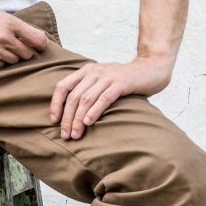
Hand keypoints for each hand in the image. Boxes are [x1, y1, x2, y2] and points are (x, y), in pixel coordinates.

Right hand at [0, 4, 48, 68]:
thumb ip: (17, 26)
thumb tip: (38, 39)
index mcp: (9, 23)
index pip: (38, 40)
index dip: (39, 44)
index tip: (37, 45)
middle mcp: (3, 38)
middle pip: (27, 54)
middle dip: (22, 51)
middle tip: (10, 44)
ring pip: (14, 62)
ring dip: (9, 57)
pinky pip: (0, 67)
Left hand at [50, 55, 174, 138]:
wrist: (151, 70)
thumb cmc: (126, 81)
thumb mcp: (103, 81)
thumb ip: (89, 90)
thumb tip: (72, 114)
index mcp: (86, 71)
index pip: (63, 86)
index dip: (56, 104)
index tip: (54, 120)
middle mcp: (94, 71)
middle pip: (74, 96)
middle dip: (67, 117)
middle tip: (66, 134)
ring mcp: (108, 76)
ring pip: (86, 99)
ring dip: (78, 119)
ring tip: (76, 134)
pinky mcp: (121, 83)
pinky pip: (104, 98)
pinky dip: (94, 111)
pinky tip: (89, 122)